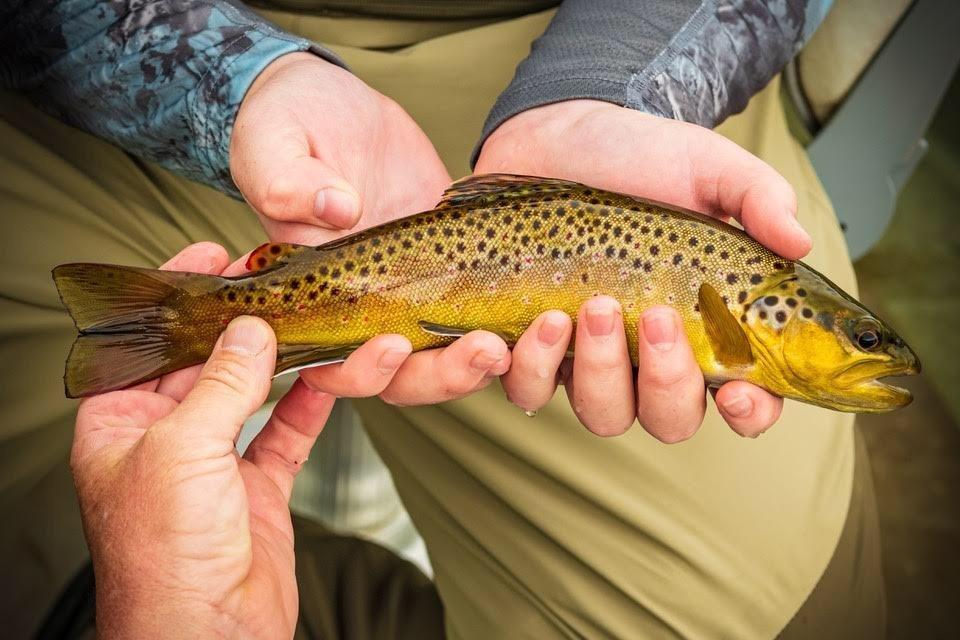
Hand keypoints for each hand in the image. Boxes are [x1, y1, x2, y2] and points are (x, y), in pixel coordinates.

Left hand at [71, 243, 333, 638]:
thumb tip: (249, 330)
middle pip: (205, 362)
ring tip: (310, 317)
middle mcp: (163, 438)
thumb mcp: (182, 451)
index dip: (176, 296)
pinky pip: (287, 431)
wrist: (210, 638)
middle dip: (239, 322)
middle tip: (274, 280)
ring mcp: (213, 463)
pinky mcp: (256, 486)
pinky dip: (311, 403)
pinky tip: (331, 373)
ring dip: (284, 360)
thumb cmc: (165, 557)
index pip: (145, 341)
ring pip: (252, 393)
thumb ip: (221, 384)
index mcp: (118, 424)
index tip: (212, 258)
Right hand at [231, 52, 514, 405]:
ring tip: (539, 330)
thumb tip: (335, 210)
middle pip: (409, 376)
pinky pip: (491, 311)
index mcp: (316, 301)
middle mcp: (369, 310)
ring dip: (492, 357)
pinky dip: (522, 323)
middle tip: (489, 348)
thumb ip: (287, 181)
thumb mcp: (272, 144)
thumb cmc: (285, 125)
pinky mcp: (459, 268)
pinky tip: (557, 312)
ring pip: (456, 355)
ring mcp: (418, 293)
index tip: (395, 344)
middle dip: (449, 374)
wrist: (333, 105)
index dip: (362, 370)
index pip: (335, 365)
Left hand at [476, 100, 811, 439]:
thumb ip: (758, 198)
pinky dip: (529, 370)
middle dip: (666, 381)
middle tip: (656, 317)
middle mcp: (650, 356)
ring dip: (599, 372)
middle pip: (670, 418)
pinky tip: (537, 325)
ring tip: (592, 306)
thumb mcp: (709, 167)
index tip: (737, 390)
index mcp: (708, 326)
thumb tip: (797, 241)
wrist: (559, 136)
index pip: (745, 396)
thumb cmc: (641, 158)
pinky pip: (527, 391)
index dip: (749, 411)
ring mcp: (590, 357)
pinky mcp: (532, 346)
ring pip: (602, 414)